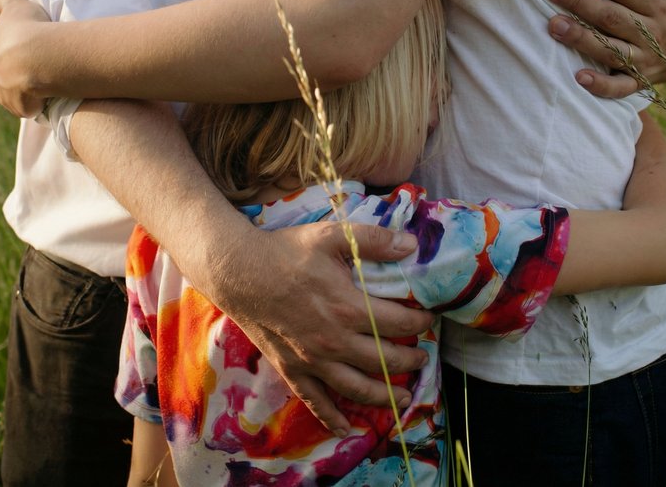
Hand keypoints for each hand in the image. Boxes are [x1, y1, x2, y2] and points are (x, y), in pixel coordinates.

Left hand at [0, 0, 50, 117]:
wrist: (36, 57)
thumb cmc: (31, 28)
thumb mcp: (17, 6)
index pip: (1, 50)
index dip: (16, 51)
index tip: (30, 51)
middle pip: (4, 73)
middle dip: (17, 73)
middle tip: (39, 71)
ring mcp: (4, 89)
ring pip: (11, 92)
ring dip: (24, 92)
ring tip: (44, 88)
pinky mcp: (17, 105)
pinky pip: (25, 107)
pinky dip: (34, 105)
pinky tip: (46, 100)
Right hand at [210, 221, 431, 436]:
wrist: (237, 272)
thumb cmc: (285, 252)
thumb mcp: (331, 236)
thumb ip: (373, 240)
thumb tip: (412, 244)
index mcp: (347, 308)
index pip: (397, 324)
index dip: (419, 323)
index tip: (428, 319)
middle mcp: (333, 341)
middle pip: (383, 361)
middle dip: (409, 360)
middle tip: (422, 357)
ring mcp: (312, 361)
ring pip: (356, 388)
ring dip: (384, 395)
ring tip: (404, 396)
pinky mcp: (291, 369)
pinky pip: (315, 401)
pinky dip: (332, 418)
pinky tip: (346, 429)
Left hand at [545, 0, 665, 97]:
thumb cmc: (665, 11)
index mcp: (658, 5)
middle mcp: (652, 33)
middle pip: (612, 17)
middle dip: (581, 2)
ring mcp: (644, 60)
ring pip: (610, 50)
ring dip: (582, 38)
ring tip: (554, 25)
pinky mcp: (637, 83)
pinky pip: (619, 88)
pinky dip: (600, 85)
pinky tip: (579, 77)